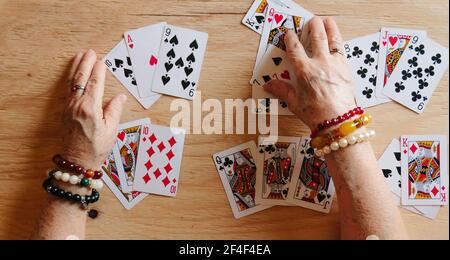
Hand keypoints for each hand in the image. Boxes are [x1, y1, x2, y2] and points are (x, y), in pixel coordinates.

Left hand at [61, 50, 126, 169]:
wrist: (76, 162)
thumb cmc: (95, 149)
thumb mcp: (111, 130)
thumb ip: (114, 111)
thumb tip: (119, 97)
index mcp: (90, 109)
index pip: (95, 84)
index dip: (98, 71)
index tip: (102, 61)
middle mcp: (77, 106)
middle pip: (81, 79)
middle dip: (86, 64)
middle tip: (90, 52)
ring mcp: (69, 108)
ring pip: (72, 83)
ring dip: (76, 68)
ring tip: (80, 56)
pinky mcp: (65, 112)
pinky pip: (68, 90)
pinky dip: (71, 79)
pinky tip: (73, 74)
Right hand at [264, 17, 355, 129]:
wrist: (337, 121)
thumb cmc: (316, 114)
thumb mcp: (294, 102)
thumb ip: (282, 90)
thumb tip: (270, 86)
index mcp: (304, 71)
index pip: (295, 48)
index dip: (290, 38)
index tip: (289, 34)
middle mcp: (320, 63)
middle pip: (316, 37)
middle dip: (313, 26)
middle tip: (311, 21)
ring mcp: (335, 64)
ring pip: (332, 39)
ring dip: (329, 28)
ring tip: (327, 21)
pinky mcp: (345, 69)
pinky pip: (342, 50)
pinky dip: (339, 42)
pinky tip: (338, 40)